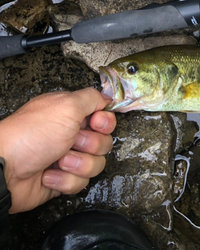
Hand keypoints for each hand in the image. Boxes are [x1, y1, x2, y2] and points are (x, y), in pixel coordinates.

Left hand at [0, 87, 115, 212]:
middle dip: (90, 145)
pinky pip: (80, 183)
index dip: (104, 122)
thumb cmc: (31, 134)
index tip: (95, 124)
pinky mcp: (62, 179)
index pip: (103, 117)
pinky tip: (48, 174)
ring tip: (58, 160)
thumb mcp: (66, 105)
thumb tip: (107, 98)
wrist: (6, 170)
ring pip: (95, 164)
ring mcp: (67, 157)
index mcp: (71, 113)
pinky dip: (65, 180)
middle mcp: (70, 134)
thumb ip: (92, 98)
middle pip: (103, 142)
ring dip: (77, 164)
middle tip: (72, 141)